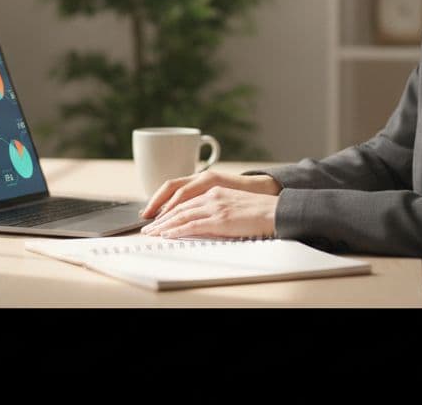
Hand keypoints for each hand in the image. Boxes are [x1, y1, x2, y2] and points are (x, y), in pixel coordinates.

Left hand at [140, 170, 280, 218]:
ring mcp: (214, 205)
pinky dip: (176, 230)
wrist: (275, 208)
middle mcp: (210, 193)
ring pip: (180, 213)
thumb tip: (202, 217)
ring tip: (151, 232)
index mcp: (211, 186)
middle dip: (159, 214)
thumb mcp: (231, 201)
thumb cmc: (257, 208)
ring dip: (163, 224)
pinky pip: (191, 224)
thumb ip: (215, 205)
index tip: (154, 214)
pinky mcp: (219, 218)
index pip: (181, 194)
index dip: (165, 204)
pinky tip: (167, 235)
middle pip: (176, 202)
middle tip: (146, 225)